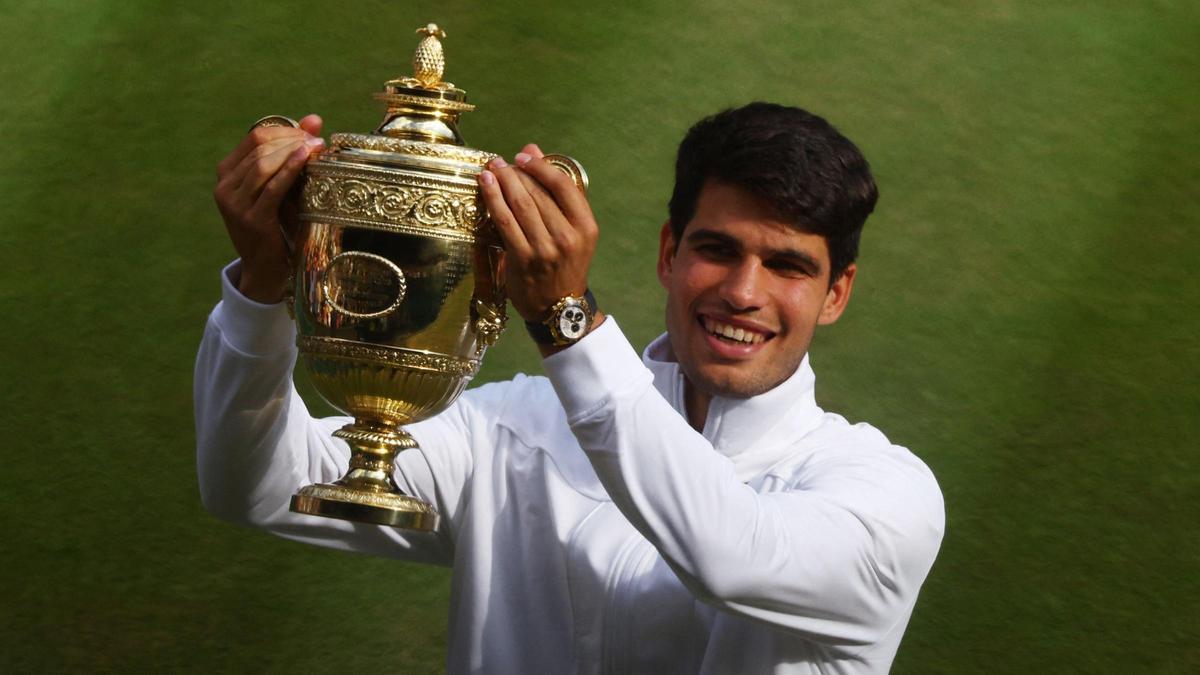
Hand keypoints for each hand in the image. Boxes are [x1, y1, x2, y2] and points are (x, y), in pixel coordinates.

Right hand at [213, 114, 324, 302]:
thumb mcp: (282, 185)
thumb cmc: (278, 222)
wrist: (266, 266)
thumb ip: (294, 152)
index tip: (310, 133)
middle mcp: (225, 185)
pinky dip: (290, 170)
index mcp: (227, 172)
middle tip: (317, 140)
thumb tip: (314, 118)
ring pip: (263, 164)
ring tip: (317, 148)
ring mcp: (234, 203)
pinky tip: (306, 159)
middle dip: (291, 139)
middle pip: (259, 147)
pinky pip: (272, 187)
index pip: (255, 137)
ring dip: (293, 152)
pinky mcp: (251, 218)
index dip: (284, 130)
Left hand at [477, 144, 600, 328]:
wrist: (558, 307)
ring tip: (491, 169)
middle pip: (538, 193)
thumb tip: (533, 151)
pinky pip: (505, 222)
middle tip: (500, 162)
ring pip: (520, 205)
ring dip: (502, 182)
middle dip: (516, 173)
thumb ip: (557, 193)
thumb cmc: (566, 264)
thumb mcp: (574, 231)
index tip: (523, 156)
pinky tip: (485, 185)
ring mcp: (545, 249)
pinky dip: (493, 200)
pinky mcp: (523, 259)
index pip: (562, 186)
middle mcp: (567, 237)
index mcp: (585, 226)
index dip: (540, 166)